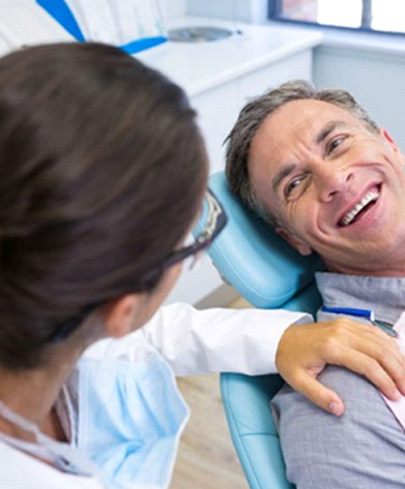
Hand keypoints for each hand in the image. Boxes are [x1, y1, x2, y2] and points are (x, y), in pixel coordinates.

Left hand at [276, 318, 404, 415]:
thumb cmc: (289, 360)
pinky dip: (389, 344)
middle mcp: (341, 332)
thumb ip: (319, 396)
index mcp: (330, 347)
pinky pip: (374, 331)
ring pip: (381, 339)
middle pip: (380, 350)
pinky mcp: (346, 322)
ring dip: (398, 357)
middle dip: (398, 371)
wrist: (279, 336)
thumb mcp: (297, 381)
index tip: (395, 396)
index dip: (385, 381)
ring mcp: (345, 324)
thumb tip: (340, 410)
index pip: (367, 364)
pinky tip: (397, 357)